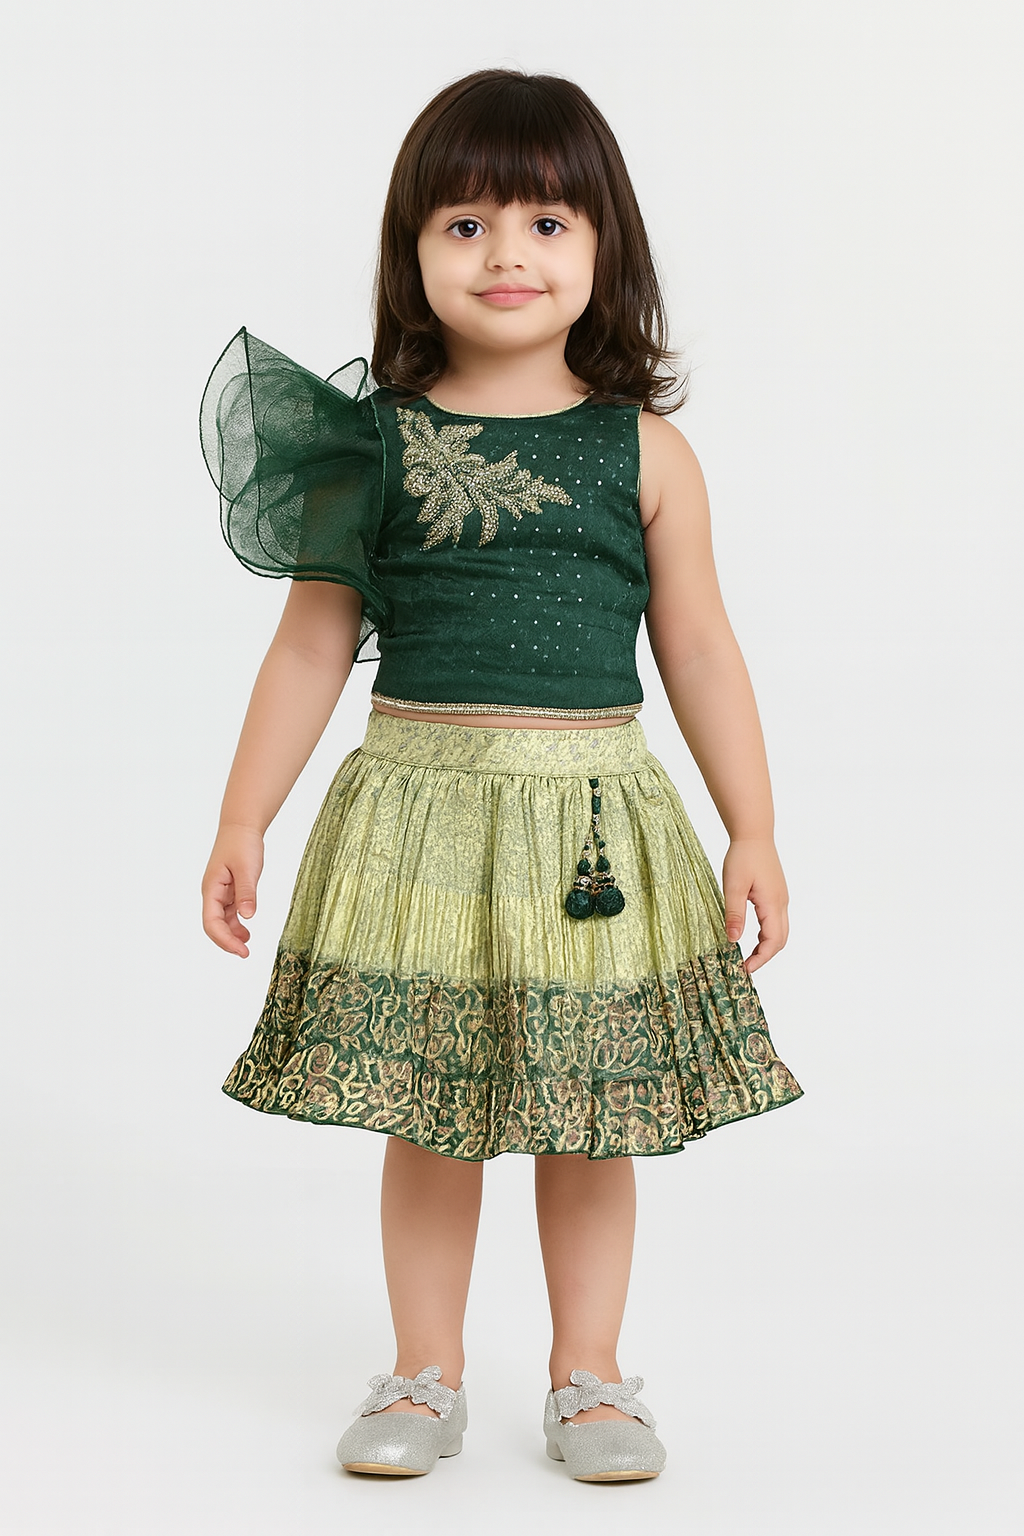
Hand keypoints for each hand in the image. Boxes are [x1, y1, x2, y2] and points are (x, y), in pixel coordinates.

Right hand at [202, 824, 264, 956]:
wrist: (241, 827)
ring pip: (221, 921)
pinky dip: (236, 924)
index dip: (224, 940)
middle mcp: (212, 893)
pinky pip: (229, 913)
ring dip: (232, 935)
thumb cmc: (241, 843)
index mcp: (211, 888)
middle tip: (245, 953)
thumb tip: (247, 917)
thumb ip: (246, 892)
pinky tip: (246, 932)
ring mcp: (220, 893)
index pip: (212, 922)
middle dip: (227, 942)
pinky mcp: (229, 890)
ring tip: (246, 946)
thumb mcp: (247, 868)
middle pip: (214, 925)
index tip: (241, 950)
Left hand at [722, 837, 788, 973]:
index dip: (761, 958)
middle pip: (781, 939)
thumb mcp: (733, 885)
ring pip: (781, 931)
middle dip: (765, 956)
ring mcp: (781, 898)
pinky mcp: (777, 894)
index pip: (773, 940)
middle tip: (746, 966)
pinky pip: (777, 921)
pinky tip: (753, 937)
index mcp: (772, 903)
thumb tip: (733, 940)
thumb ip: (734, 913)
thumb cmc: (742, 856)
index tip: (746, 969)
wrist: (754, 834)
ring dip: (768, 946)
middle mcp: (782, 903)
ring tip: (748, 956)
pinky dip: (768, 935)